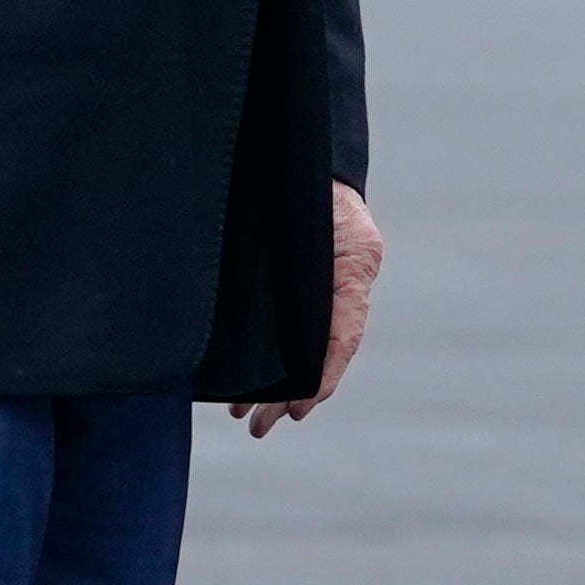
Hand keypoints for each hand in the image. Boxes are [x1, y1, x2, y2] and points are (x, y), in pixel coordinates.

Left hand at [236, 182, 382, 438]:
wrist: (300, 158)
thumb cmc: (318, 186)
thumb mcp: (336, 219)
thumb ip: (332, 266)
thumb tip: (316, 319)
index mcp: (350, 273)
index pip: (341, 337)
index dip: (321, 377)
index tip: (298, 409)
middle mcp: (330, 289)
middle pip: (309, 355)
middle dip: (283, 396)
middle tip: (258, 427)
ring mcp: (305, 292)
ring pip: (287, 350)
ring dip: (266, 387)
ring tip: (241, 415)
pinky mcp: (278, 290)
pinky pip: (272, 331)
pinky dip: (258, 359)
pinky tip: (234, 383)